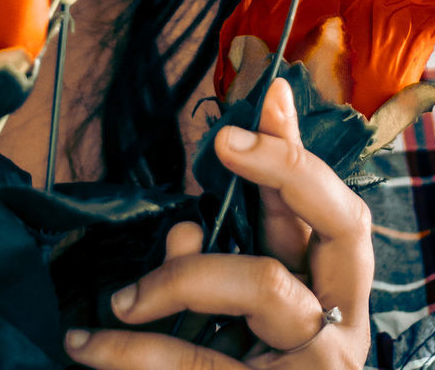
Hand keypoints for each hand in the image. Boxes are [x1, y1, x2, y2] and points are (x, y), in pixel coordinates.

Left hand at [63, 78, 372, 366]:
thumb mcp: (239, 318)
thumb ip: (222, 262)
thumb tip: (186, 222)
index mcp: (336, 291)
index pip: (331, 204)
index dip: (302, 145)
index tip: (270, 91)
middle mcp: (345, 321)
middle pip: (341, 221)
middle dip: (285, 167)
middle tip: (226, 140)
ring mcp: (320, 364)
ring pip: (261, 281)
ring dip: (181, 272)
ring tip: (119, 301)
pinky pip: (198, 362)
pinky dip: (133, 352)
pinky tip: (89, 348)